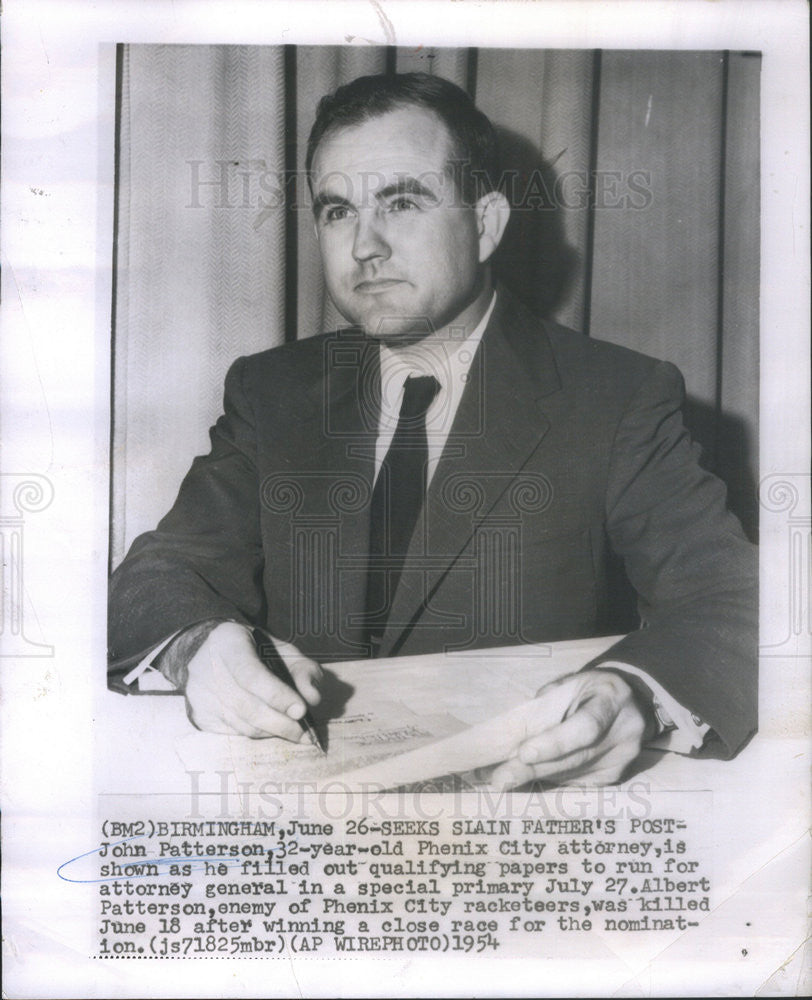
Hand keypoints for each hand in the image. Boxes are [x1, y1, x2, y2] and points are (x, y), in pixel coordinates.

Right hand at [182, 622, 322, 739]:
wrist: (211, 652)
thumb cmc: (254, 651)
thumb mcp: (282, 649)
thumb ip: (303, 669)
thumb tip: (312, 698)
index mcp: (228, 642)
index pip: (251, 674)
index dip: (277, 695)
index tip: (301, 710)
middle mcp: (207, 668)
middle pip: (246, 705)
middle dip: (280, 723)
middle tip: (305, 733)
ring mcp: (199, 694)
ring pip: (241, 724)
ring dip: (272, 732)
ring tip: (294, 733)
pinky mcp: (199, 715)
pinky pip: (233, 732)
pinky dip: (256, 734)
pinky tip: (270, 728)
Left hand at [490, 670, 652, 789]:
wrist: (633, 702)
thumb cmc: (593, 689)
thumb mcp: (573, 682)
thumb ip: (548, 702)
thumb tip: (517, 732)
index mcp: (612, 701)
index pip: (585, 727)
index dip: (555, 743)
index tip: (523, 753)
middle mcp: (623, 735)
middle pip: (575, 758)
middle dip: (533, 769)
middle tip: (499, 777)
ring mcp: (621, 760)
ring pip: (572, 774)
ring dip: (536, 777)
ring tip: (503, 779)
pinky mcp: (614, 776)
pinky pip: (576, 781)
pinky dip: (551, 779)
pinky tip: (528, 777)